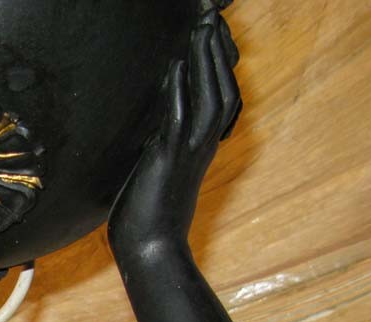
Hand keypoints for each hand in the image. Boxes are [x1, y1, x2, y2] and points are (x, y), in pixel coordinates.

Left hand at [108, 12, 240, 252]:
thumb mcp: (155, 167)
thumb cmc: (148, 214)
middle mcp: (202, 145)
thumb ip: (160, 142)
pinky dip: (179, 93)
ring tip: (201, 28)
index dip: (219, 61)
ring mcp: (189, 153)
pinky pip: (179, 121)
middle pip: (223, 87)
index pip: (221, 93)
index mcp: (201, 144)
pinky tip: (174, 67)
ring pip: (211, 98)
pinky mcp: (169, 162)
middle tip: (212, 14)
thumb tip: (151, 125)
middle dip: (218, 49)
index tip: (212, 30)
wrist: (150, 249)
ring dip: (206, 62)